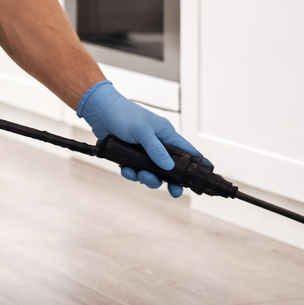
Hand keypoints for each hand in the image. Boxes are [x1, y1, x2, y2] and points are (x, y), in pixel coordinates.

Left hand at [76, 80, 199, 196]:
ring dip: (148, 178)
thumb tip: (169, 166)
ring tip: (141, 176)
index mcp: (166, 134)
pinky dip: (131, 173)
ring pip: (152, 172)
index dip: (197, 163)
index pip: (186, 150)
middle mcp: (157, 144)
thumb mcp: (142, 131)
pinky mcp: (130, 156)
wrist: (99, 111)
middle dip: (171, 181)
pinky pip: (135, 171)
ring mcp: (144, 151)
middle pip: (171, 168)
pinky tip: (125, 169)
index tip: (204, 177)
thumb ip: (156, 149)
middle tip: (174, 192)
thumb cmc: (123, 114)